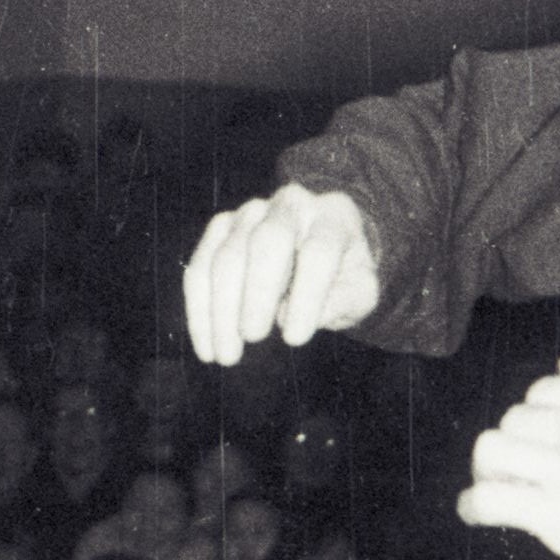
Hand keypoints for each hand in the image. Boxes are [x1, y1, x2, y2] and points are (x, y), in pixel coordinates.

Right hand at [183, 184, 380, 365]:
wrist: (322, 247)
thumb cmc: (343, 274)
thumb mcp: (360, 292)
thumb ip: (342, 301)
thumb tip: (287, 317)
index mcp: (333, 217)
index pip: (319, 251)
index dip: (306, 295)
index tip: (295, 339)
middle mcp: (290, 205)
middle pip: (268, 241)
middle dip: (256, 293)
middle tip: (253, 337)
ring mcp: (250, 213)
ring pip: (227, 254)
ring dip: (221, 309)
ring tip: (226, 354)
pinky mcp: (220, 228)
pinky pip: (200, 266)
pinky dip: (199, 309)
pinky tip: (207, 346)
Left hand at [457, 357, 559, 559]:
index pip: (545, 390)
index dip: (543, 416)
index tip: (549, 441)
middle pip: (515, 418)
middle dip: (520, 443)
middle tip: (530, 469)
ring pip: (490, 449)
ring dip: (489, 468)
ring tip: (502, 484)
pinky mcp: (552, 515)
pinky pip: (488, 499)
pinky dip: (474, 506)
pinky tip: (479, 512)